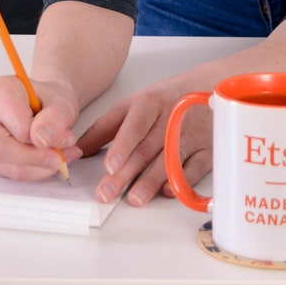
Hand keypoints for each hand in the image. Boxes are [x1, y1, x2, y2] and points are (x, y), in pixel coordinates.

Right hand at [0, 74, 82, 180]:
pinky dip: (30, 172)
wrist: (44, 103)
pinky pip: (4, 172)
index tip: (65, 139)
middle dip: (36, 159)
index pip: (16, 127)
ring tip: (59, 158)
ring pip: (3, 165)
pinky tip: (45, 161)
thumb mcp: (62, 102)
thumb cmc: (48, 100)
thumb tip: (41, 138)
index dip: (42, 139)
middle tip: (61, 157)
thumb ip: (55, 118)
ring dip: (36, 168)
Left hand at [76, 73, 212, 206]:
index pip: (134, 125)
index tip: (109, 165)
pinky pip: (196, 167)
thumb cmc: (164, 99)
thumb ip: (105, 128)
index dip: (122, 145)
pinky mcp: (207, 149)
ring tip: (134, 198)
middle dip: (126, 173)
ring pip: (169, 159)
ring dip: (151, 180)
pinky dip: (183, 180)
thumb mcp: (132, 105)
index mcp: (149, 104)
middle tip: (107, 193)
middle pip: (147, 148)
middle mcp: (170, 118)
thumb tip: (78, 150)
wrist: (207, 86)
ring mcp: (190, 134)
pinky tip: (169, 191)